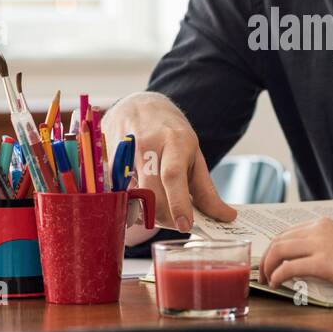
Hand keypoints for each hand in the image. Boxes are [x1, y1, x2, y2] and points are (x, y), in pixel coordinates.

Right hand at [101, 92, 235, 235]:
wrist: (139, 106)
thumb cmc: (171, 133)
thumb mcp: (195, 154)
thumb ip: (206, 190)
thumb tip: (225, 217)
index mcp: (174, 141)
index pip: (173, 175)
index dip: (178, 203)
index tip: (186, 226)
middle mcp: (146, 145)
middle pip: (151, 193)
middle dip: (165, 218)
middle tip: (177, 223)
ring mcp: (123, 152)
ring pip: (134, 198)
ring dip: (149, 213)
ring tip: (162, 205)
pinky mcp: (107, 162)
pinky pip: (121, 195)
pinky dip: (134, 204)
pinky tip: (143, 195)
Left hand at [258, 217, 332, 298]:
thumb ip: (318, 246)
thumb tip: (296, 260)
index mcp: (322, 224)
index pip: (287, 233)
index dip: (273, 249)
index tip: (270, 263)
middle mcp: (319, 229)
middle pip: (279, 240)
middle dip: (266, 258)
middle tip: (264, 274)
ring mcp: (320, 244)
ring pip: (279, 251)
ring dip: (268, 267)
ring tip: (268, 280)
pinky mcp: (323, 262)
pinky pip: (289, 268)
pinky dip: (278, 277)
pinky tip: (277, 285)